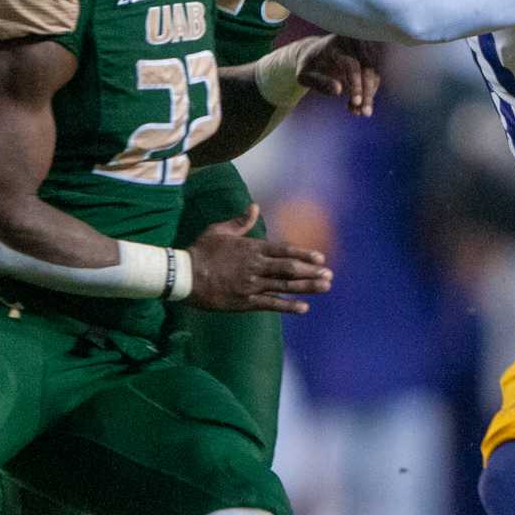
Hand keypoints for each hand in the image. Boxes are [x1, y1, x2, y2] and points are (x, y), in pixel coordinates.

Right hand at [187, 204, 330, 313]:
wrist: (184, 275)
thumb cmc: (201, 250)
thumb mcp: (219, 230)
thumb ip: (240, 221)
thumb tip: (255, 206)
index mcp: (252, 248)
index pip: (284, 250)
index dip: (304, 254)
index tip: (321, 258)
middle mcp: (255, 266)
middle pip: (290, 269)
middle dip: (311, 272)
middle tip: (329, 275)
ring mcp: (251, 285)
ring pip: (284, 286)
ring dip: (307, 287)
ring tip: (325, 287)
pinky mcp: (244, 301)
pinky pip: (271, 304)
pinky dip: (288, 306)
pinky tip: (304, 307)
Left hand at [296, 34, 383, 115]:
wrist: (315, 55)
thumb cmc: (308, 66)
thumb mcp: (304, 75)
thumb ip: (318, 82)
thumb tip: (338, 91)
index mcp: (336, 45)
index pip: (352, 65)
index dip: (355, 84)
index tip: (356, 102)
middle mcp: (353, 45)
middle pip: (368, 70)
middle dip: (368, 93)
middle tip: (366, 113)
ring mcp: (363, 51)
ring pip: (374, 75)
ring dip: (369, 95)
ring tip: (357, 112)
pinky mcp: (368, 61)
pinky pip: (373, 79)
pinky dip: (368, 94)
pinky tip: (355, 107)